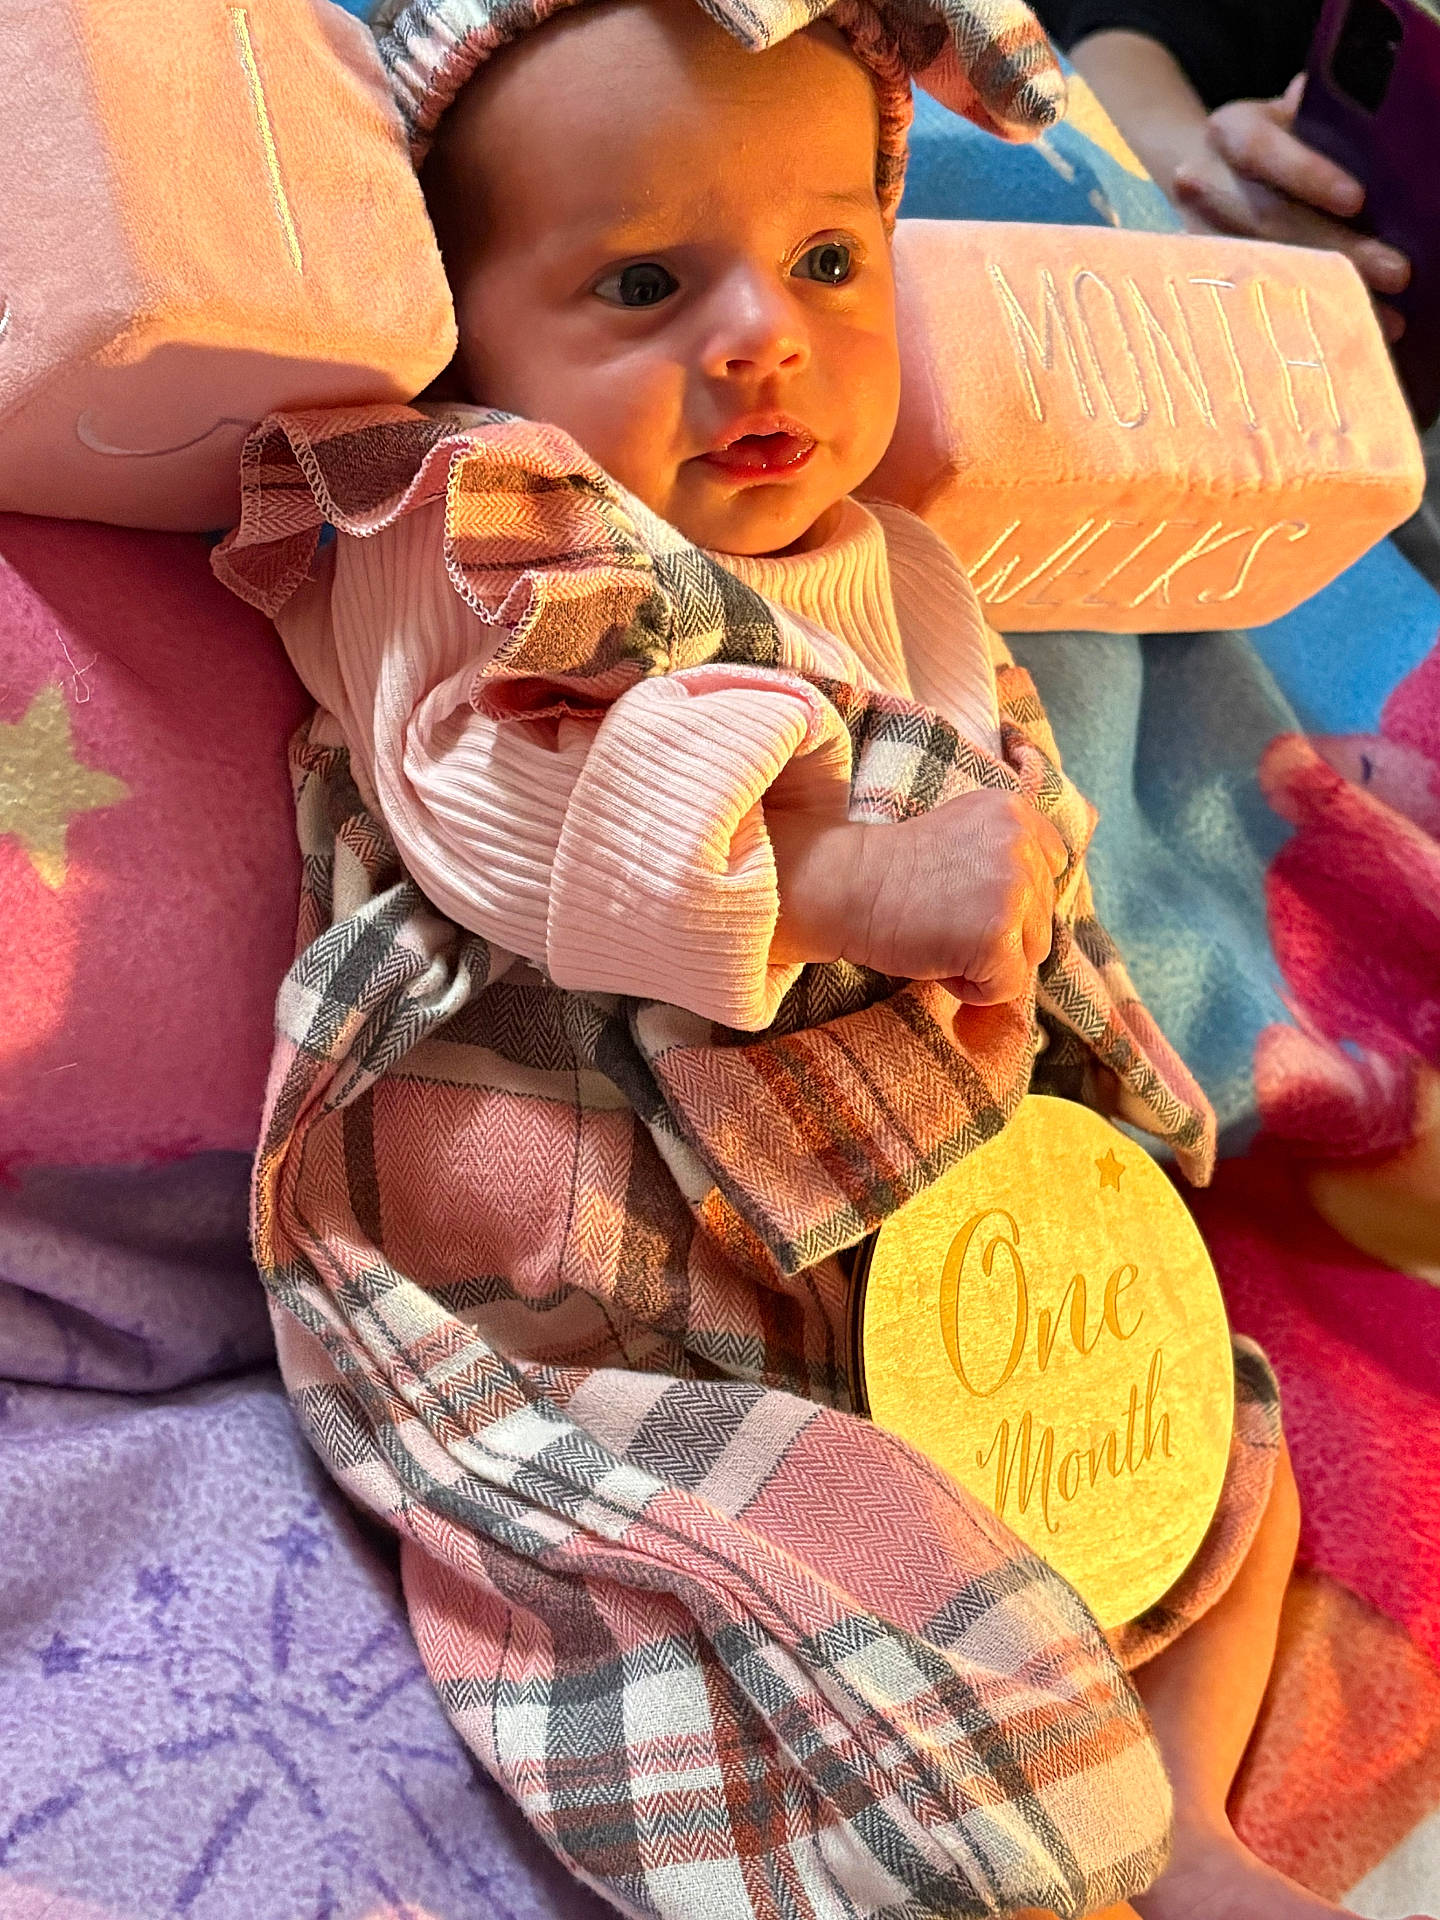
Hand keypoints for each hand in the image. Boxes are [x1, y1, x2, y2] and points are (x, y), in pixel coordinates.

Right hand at [767, 789, 1068, 1005]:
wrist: (846, 885)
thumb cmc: (894, 871)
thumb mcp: (965, 833)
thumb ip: (1008, 853)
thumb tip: (1039, 908)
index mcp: (1016, 812)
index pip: (1050, 869)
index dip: (1012, 895)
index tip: (965, 893)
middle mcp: (1022, 844)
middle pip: (1042, 917)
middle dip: (997, 931)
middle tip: (942, 915)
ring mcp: (1014, 889)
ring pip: (1031, 953)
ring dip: (988, 960)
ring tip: (941, 935)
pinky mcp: (998, 935)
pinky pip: (1007, 986)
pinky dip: (972, 988)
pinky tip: (937, 957)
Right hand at [1172, 76, 1409, 336]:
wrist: (1212, 173)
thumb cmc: (1277, 142)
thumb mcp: (1294, 116)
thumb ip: (1320, 114)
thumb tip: (1342, 106)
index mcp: (1230, 130)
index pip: (1260, 149)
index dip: (1307, 173)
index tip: (1358, 199)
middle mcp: (1202, 182)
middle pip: (1267, 219)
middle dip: (1335, 247)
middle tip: (1396, 271)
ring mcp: (1198, 235)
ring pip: (1261, 269)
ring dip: (1326, 293)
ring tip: (1386, 315)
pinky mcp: (1203, 279)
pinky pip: (1251, 305)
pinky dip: (1300, 320)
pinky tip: (1344, 333)